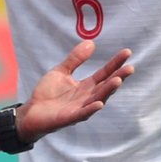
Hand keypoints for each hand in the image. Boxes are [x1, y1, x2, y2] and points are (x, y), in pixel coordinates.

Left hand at [15, 40, 133, 140]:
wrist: (30, 113)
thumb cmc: (47, 94)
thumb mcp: (61, 71)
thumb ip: (75, 59)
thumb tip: (91, 43)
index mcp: (86, 86)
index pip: (104, 73)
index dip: (115, 63)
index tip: (127, 52)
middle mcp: (87, 98)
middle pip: (106, 86)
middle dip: (118, 77)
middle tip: (130, 67)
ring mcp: (80, 108)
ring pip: (98, 99)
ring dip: (108, 91)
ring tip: (118, 80)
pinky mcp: (69, 118)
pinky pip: (82, 114)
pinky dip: (91, 109)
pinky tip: (100, 103)